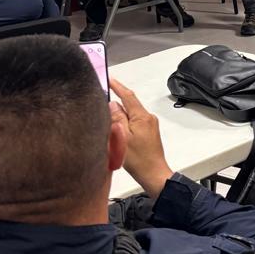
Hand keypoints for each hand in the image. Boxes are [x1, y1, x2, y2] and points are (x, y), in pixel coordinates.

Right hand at [109, 78, 172, 196]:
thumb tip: (112, 104)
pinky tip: (116, 132)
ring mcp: (149, 126)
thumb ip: (117, 118)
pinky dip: (124, 124)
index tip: (109, 78)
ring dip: (119, 116)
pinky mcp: (148, 133)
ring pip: (131, 115)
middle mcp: (148, 118)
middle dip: (116, 103)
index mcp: (142, 117)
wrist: (153, 174)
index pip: (128, 96)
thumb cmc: (139, 160)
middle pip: (129, 105)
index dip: (117, 86)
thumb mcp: (122, 137)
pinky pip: (134, 123)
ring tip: (107, 121)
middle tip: (101, 101)